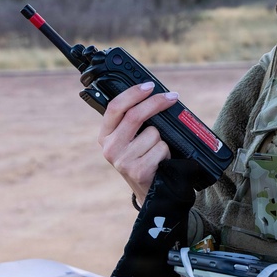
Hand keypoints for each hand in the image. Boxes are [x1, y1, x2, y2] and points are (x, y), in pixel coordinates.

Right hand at [97, 81, 178, 202]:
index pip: (115, 107)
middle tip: (171, 97)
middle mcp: (109, 148)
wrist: (149, 191)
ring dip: (162, 138)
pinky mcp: (138, 171)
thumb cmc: (143, 157)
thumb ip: (134, 120)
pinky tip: (159, 162)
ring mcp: (122, 161)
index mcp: (105, 135)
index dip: (133, 93)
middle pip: (134, 116)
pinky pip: (161, 148)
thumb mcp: (131, 139)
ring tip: (155, 150)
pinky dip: (166, 152)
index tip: (150, 85)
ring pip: (153, 133)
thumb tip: (155, 94)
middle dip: (156, 102)